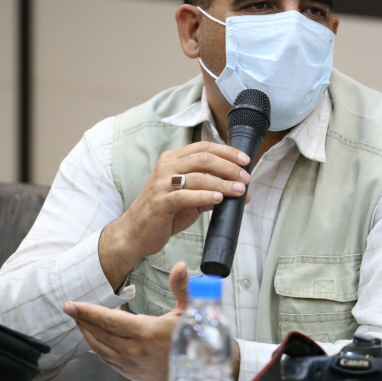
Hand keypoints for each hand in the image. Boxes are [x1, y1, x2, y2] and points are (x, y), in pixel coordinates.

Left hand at [64, 262, 189, 380]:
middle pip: (99, 334)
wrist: (202, 371)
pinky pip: (107, 360)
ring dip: (87, 333)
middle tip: (70, 309)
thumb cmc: (197, 339)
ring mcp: (132, 364)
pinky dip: (97, 348)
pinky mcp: (132, 373)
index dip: (88, 312)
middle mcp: (135, 350)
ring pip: (100, 349)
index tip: (72, 305)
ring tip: (80, 321)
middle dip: (82, 320)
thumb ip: (182, 286)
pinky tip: (94, 341)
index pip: (109, 320)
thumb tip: (180, 266)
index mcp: (146, 332)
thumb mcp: (192, 310)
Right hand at [99, 141, 250, 288]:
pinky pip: (185, 195)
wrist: (135, 233)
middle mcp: (166, 167)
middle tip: (246, 177)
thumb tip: (243, 192)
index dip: (227, 152)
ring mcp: (161, 183)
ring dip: (222, 182)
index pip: (204, 147)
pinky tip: (219, 198)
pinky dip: (205, 196)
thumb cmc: (164, 213)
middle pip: (203, 158)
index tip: (245, 160)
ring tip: (239, 190)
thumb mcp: (191, 199)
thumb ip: (213, 192)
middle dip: (229, 167)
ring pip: (197, 176)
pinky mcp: (160, 202)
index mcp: (173, 159)